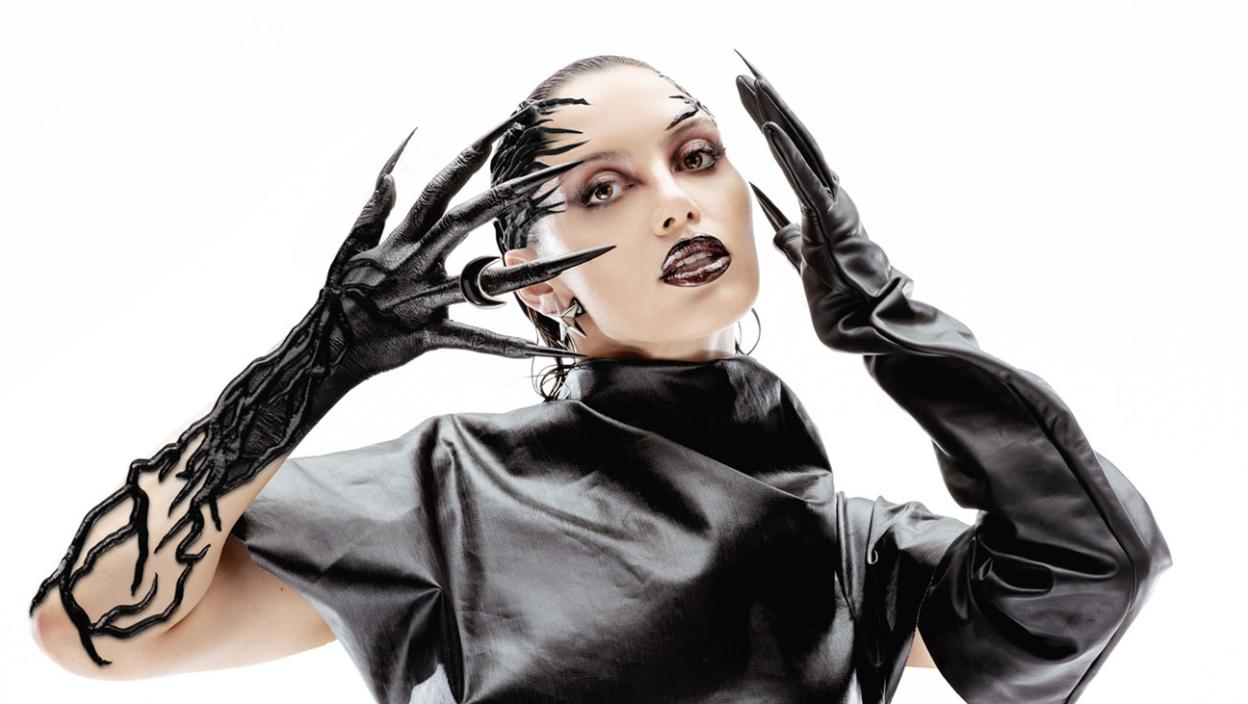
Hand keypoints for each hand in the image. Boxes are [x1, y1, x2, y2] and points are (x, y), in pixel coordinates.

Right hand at [323, 100, 612, 379]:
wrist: (323, 349)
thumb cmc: (342, 297)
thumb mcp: (352, 245)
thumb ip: (374, 207)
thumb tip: (391, 169)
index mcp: (402, 237)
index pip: (442, 184)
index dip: (473, 153)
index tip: (507, 125)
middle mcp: (415, 261)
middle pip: (466, 218)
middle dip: (508, 193)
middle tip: (549, 173)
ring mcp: (423, 297)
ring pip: (482, 281)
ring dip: (528, 271)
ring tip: (571, 262)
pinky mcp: (428, 334)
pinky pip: (473, 340)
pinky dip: (507, 347)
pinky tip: (541, 350)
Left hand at [733, 52, 913, 352]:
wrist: (866, 323)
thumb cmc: (841, 297)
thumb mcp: (804, 260)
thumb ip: (791, 238)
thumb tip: (778, 226)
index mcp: (819, 202)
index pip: (788, 152)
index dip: (767, 120)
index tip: (745, 94)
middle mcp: (828, 195)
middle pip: (794, 139)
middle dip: (768, 104)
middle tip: (742, 71)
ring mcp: (832, 204)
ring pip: (801, 149)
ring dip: (775, 114)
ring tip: (751, 84)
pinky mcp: (831, 220)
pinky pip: (805, 181)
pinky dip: (788, 154)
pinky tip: (769, 128)